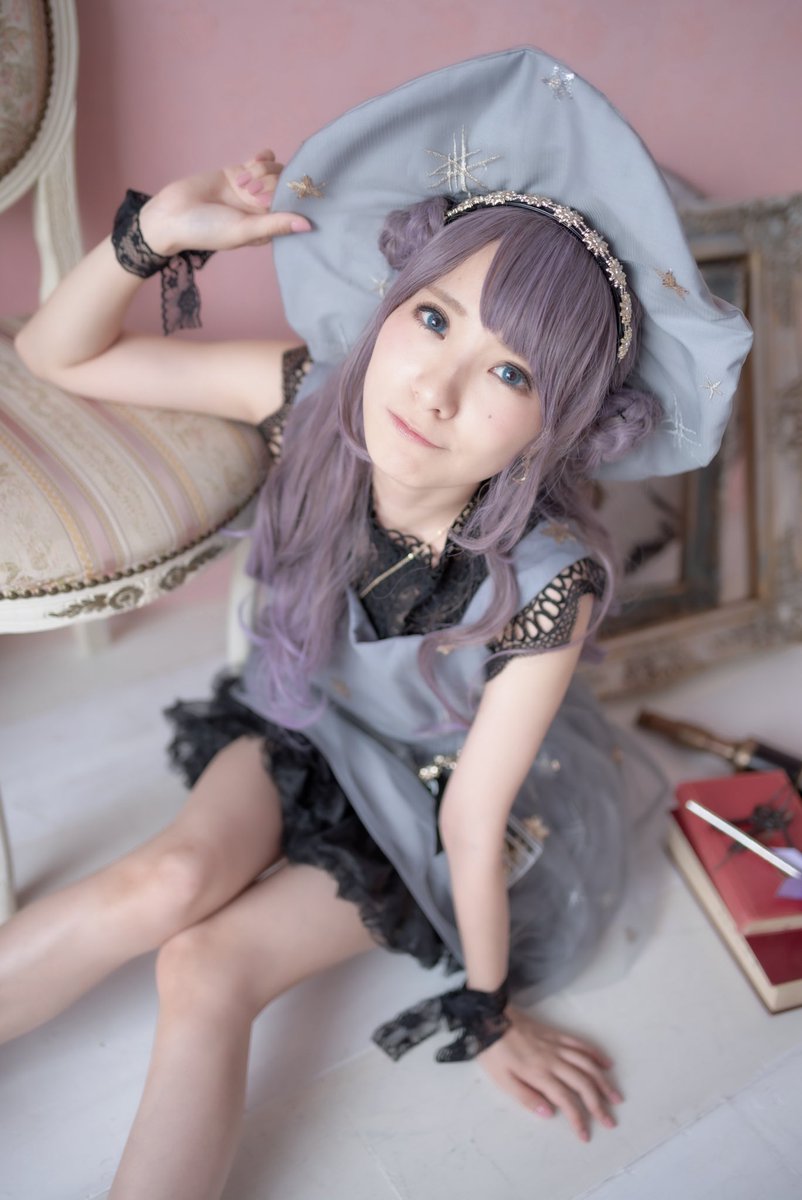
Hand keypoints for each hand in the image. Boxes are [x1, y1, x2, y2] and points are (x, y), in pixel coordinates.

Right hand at [138, 149, 310, 255]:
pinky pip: (262, 161)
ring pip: (275, 172)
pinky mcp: (240, 174)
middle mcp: (263, 210)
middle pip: (286, 189)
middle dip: (272, 185)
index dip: (293, 200)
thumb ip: (276, 225)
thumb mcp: (244, 230)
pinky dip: (263, 158)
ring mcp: (252, 190)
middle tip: (251, 192)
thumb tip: (309, 227)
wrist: (172, 214)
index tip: (283, 196)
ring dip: (264, 172)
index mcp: (267, 229)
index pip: (293, 211)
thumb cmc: (207, 230)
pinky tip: (255, 160)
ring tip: (243, 182)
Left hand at [478, 1005, 622, 1140]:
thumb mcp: (502, 1080)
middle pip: (584, 1083)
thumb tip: (550, 1113)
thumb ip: (526, 1097)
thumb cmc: (494, 1052)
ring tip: (616, 1097)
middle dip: (599, 1104)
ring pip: (587, 1064)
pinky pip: (581, 1044)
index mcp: (539, 1074)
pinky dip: (596, 1054)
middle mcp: (553, 1060)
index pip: (567, 1100)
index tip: (586, 1135)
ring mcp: (557, 1046)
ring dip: (604, 1081)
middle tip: (611, 1121)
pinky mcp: (556, 1035)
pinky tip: (606, 1064)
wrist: (490, 1018)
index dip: (578, 1119)